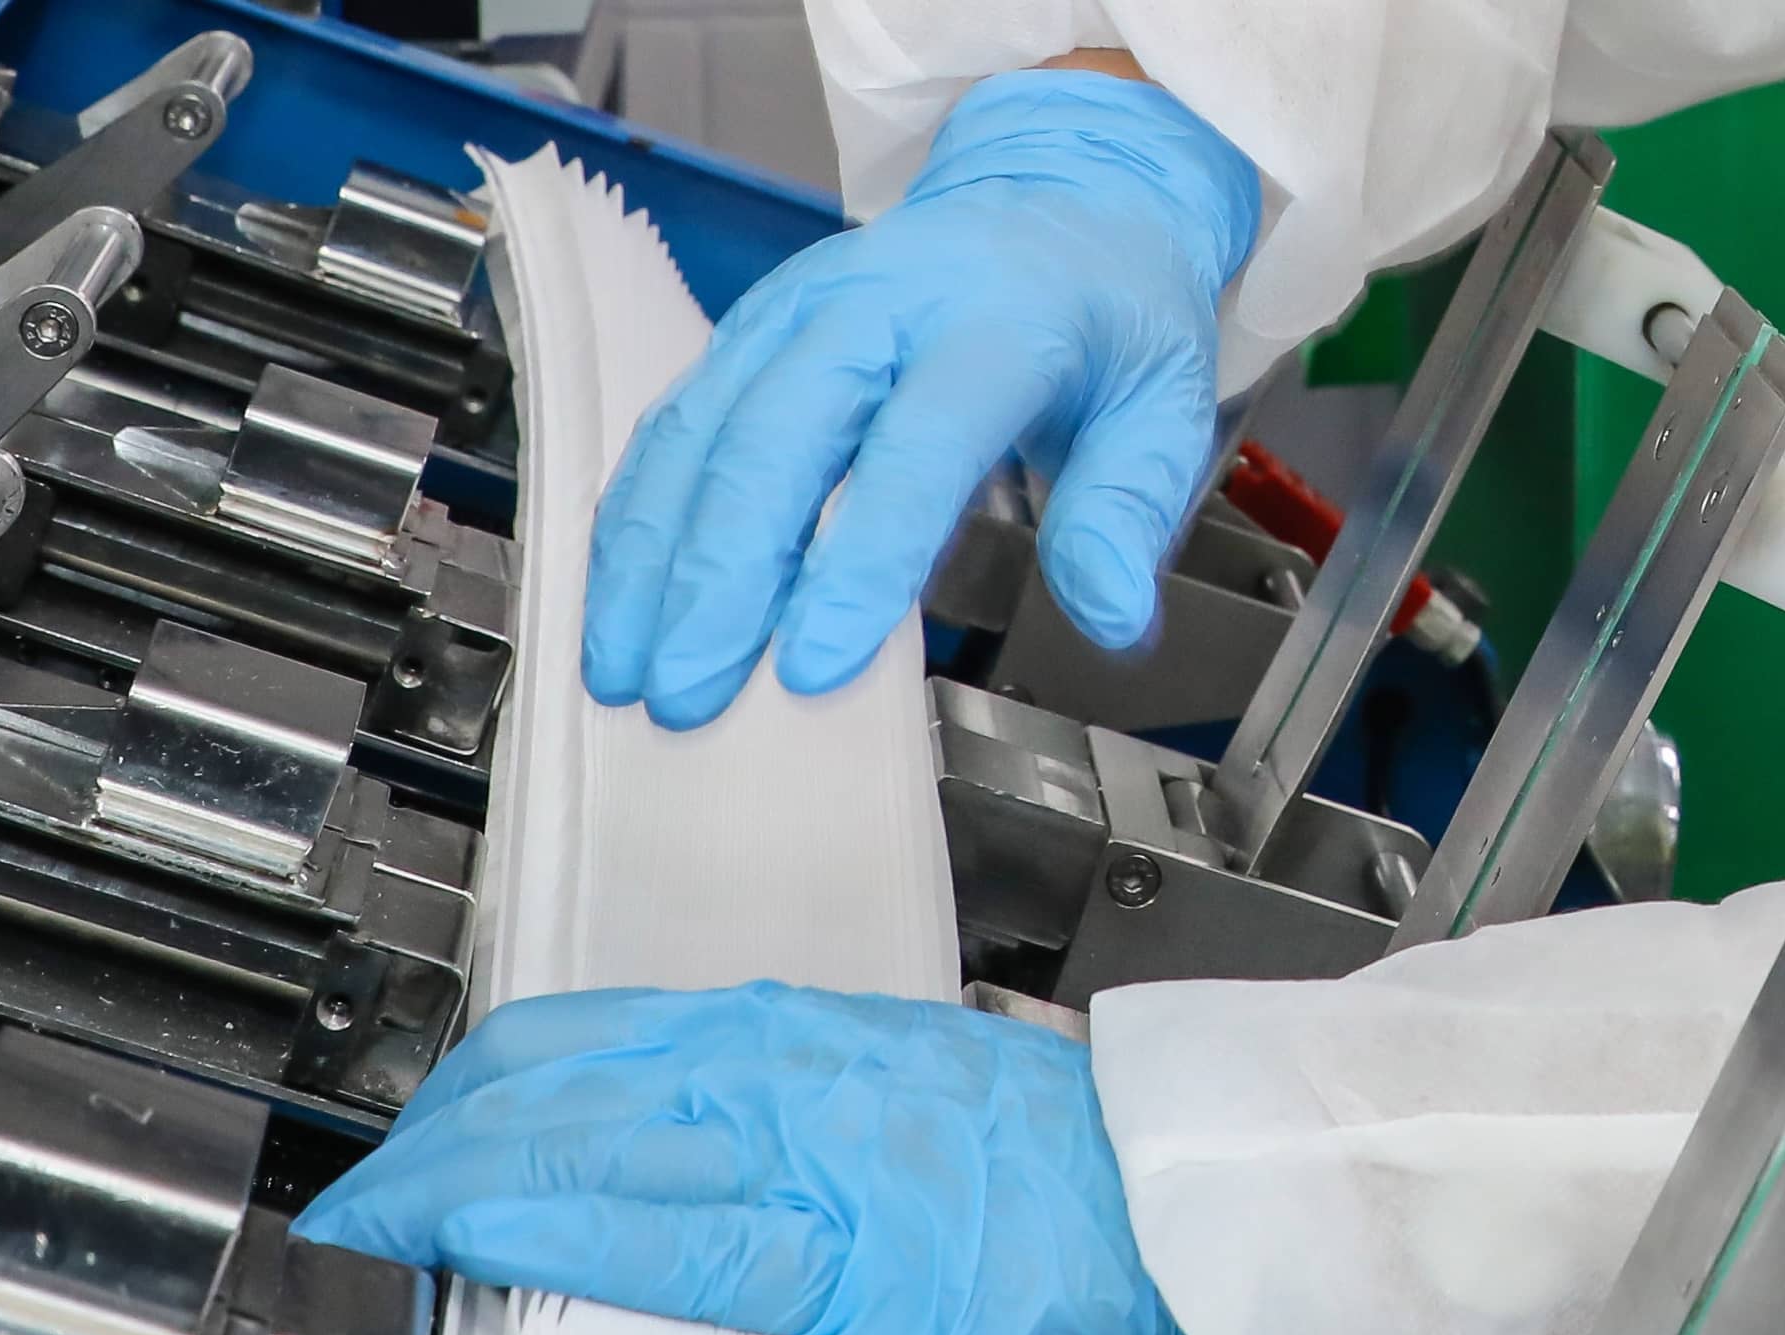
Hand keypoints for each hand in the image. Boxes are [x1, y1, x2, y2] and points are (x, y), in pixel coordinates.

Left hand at [292, 983, 1211, 1334]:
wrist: (1194, 1199)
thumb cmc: (1072, 1170)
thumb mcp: (895, 1106)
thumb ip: (774, 1121)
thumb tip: (665, 1157)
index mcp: (791, 1039)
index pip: (574, 1046)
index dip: (461, 1102)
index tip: (398, 1156)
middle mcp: (780, 1070)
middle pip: (545, 1083)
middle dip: (426, 1144)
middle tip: (357, 1202)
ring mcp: (805, 1150)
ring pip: (578, 1137)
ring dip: (453, 1182)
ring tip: (382, 1230)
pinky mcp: (841, 1250)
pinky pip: (668, 1230)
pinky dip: (554, 1224)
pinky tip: (482, 1235)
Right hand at [585, 68, 1260, 727]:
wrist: (1060, 194)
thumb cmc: (1109, 310)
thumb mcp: (1167, 402)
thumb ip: (1127, 511)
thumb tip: (1110, 617)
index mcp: (993, 319)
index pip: (914, 447)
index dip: (858, 559)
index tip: (815, 663)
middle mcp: (878, 303)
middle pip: (776, 439)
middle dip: (720, 577)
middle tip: (687, 691)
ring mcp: (798, 309)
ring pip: (702, 431)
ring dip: (651, 557)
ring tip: (623, 665)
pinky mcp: (750, 328)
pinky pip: (676, 422)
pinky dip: (637, 517)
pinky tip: (617, 595)